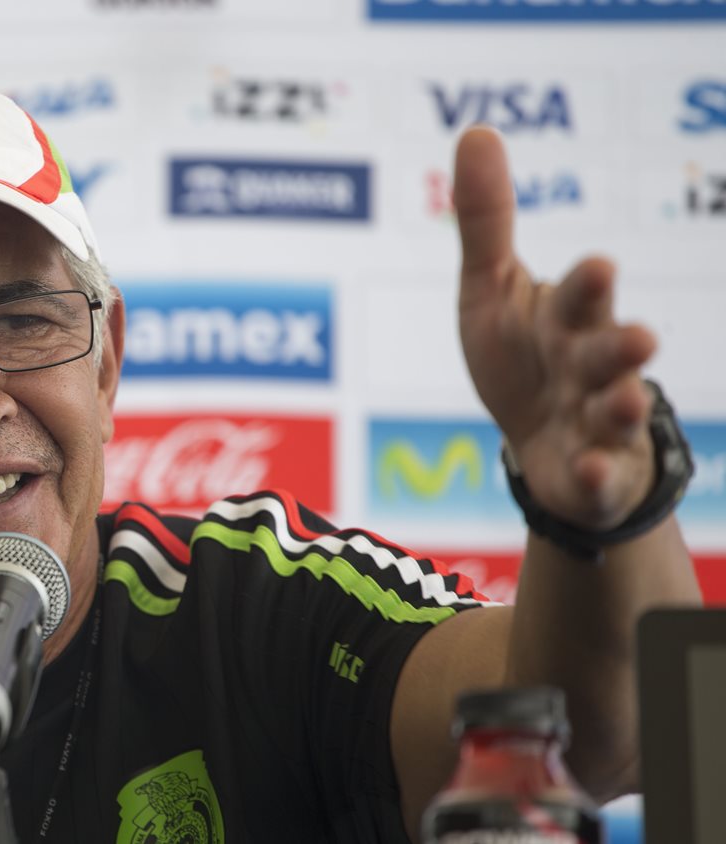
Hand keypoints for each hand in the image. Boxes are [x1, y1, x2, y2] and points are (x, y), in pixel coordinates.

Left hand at [453, 126, 656, 530]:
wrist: (541, 442)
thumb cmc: (522, 354)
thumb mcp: (491, 290)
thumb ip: (485, 222)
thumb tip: (476, 128)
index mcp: (566, 318)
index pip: (577, 297)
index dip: (586, 285)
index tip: (598, 266)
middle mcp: (589, 365)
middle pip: (605, 352)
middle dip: (621, 345)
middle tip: (638, 338)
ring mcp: (595, 421)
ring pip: (614, 412)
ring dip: (620, 406)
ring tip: (623, 401)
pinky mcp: (590, 473)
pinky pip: (596, 477)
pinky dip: (596, 476)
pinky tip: (592, 471)